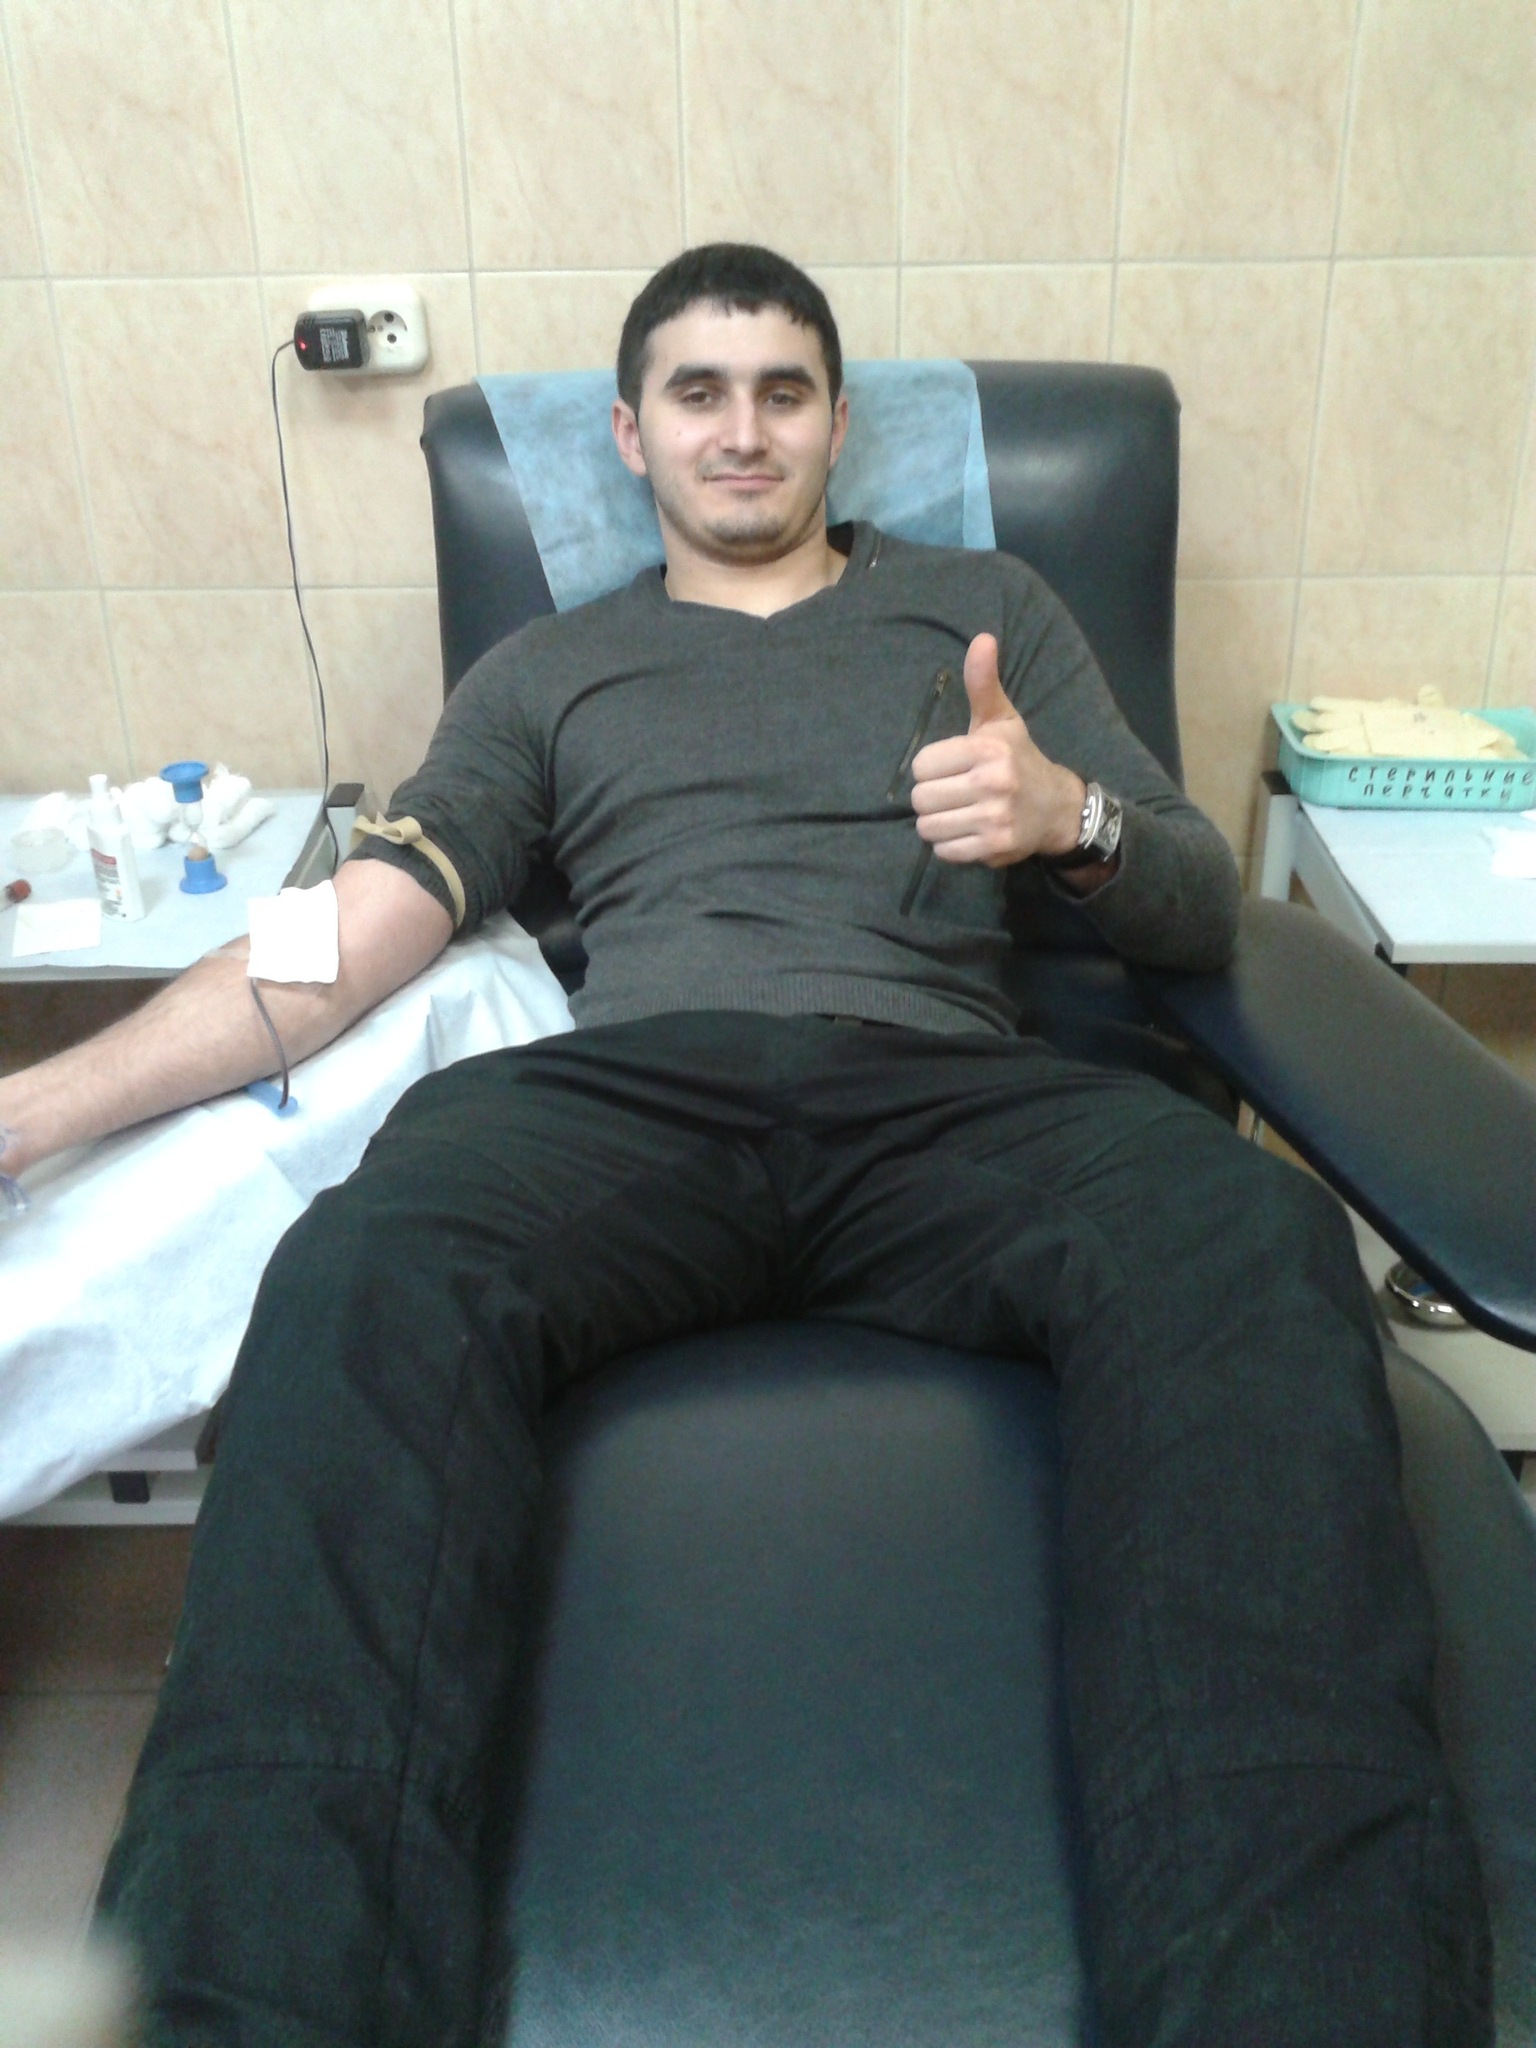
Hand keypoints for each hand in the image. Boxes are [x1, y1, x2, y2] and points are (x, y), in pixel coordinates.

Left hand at [910, 634, 1085, 867]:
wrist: (1056, 808)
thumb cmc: (1019, 759)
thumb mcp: (1001, 720)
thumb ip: (982, 683)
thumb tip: (982, 638)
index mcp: (987, 749)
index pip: (922, 765)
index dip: (932, 768)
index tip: (952, 769)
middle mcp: (992, 783)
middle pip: (921, 798)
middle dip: (932, 798)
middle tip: (953, 794)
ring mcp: (994, 819)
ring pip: (928, 827)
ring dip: (937, 823)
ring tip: (958, 813)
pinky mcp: (994, 848)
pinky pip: (944, 851)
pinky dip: (950, 845)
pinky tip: (968, 831)